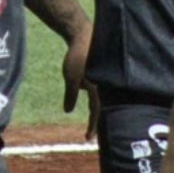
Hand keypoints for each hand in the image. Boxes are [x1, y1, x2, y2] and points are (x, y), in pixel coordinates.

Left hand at [62, 26, 98, 140]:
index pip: (96, 113)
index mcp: (99, 89)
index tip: (87, 139)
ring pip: (102, 98)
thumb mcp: (70, 78)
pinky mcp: (102, 71)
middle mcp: (105, 86)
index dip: (92, 127)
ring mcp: (105, 78)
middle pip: (103, 108)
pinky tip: (92, 94)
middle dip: (98, 121)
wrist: (83, 34)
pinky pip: (101, 87)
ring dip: (98, 108)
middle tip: (94, 133)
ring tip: (94, 118)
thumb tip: (68, 111)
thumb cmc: (77, 56)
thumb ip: (70, 96)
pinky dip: (97, 94)